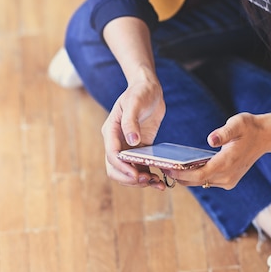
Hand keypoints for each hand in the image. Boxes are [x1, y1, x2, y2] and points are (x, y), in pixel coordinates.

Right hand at [101, 72, 165, 189]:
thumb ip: (130, 122)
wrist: (148, 87)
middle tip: (147, 180)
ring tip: (156, 183)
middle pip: (115, 168)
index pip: (112, 155)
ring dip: (139, 181)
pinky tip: (159, 180)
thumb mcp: (134, 103)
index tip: (136, 174)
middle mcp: (116, 141)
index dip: (122, 167)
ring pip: (127, 171)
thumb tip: (132, 142)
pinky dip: (147, 175)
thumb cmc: (139, 92)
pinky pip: (140, 167)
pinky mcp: (139, 148)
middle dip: (129, 178)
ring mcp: (127, 146)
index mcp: (111, 131)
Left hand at [163, 112, 270, 189]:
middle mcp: (228, 176)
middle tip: (160, 166)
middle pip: (197, 181)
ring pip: (201, 183)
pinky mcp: (228, 181)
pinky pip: (206, 181)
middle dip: (178, 175)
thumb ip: (224, 132)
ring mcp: (228, 181)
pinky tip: (182, 168)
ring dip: (185, 177)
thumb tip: (211, 139)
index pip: (199, 174)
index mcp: (228, 163)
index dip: (181, 173)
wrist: (265, 136)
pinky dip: (194, 176)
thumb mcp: (238, 123)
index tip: (166, 167)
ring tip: (168, 166)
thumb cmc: (249, 127)